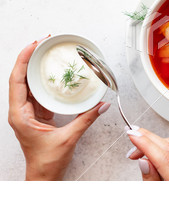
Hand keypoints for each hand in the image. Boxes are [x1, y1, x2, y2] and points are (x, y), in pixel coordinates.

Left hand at [8, 40, 110, 179]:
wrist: (44, 175)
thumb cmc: (48, 161)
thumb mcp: (68, 137)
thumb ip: (86, 119)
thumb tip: (101, 105)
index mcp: (20, 114)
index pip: (16, 81)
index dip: (23, 60)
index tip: (33, 45)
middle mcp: (20, 110)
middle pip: (20, 78)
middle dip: (29, 58)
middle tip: (42, 43)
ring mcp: (27, 112)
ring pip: (27, 84)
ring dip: (35, 68)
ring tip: (46, 53)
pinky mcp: (36, 115)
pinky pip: (38, 92)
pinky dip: (44, 81)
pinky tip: (53, 74)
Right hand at [125, 126, 168, 180]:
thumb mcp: (154, 197)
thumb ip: (150, 180)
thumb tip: (144, 160)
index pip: (164, 159)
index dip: (146, 144)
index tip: (132, 135)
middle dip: (148, 139)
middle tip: (131, 134)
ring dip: (155, 141)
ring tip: (138, 145)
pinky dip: (164, 146)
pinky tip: (153, 147)